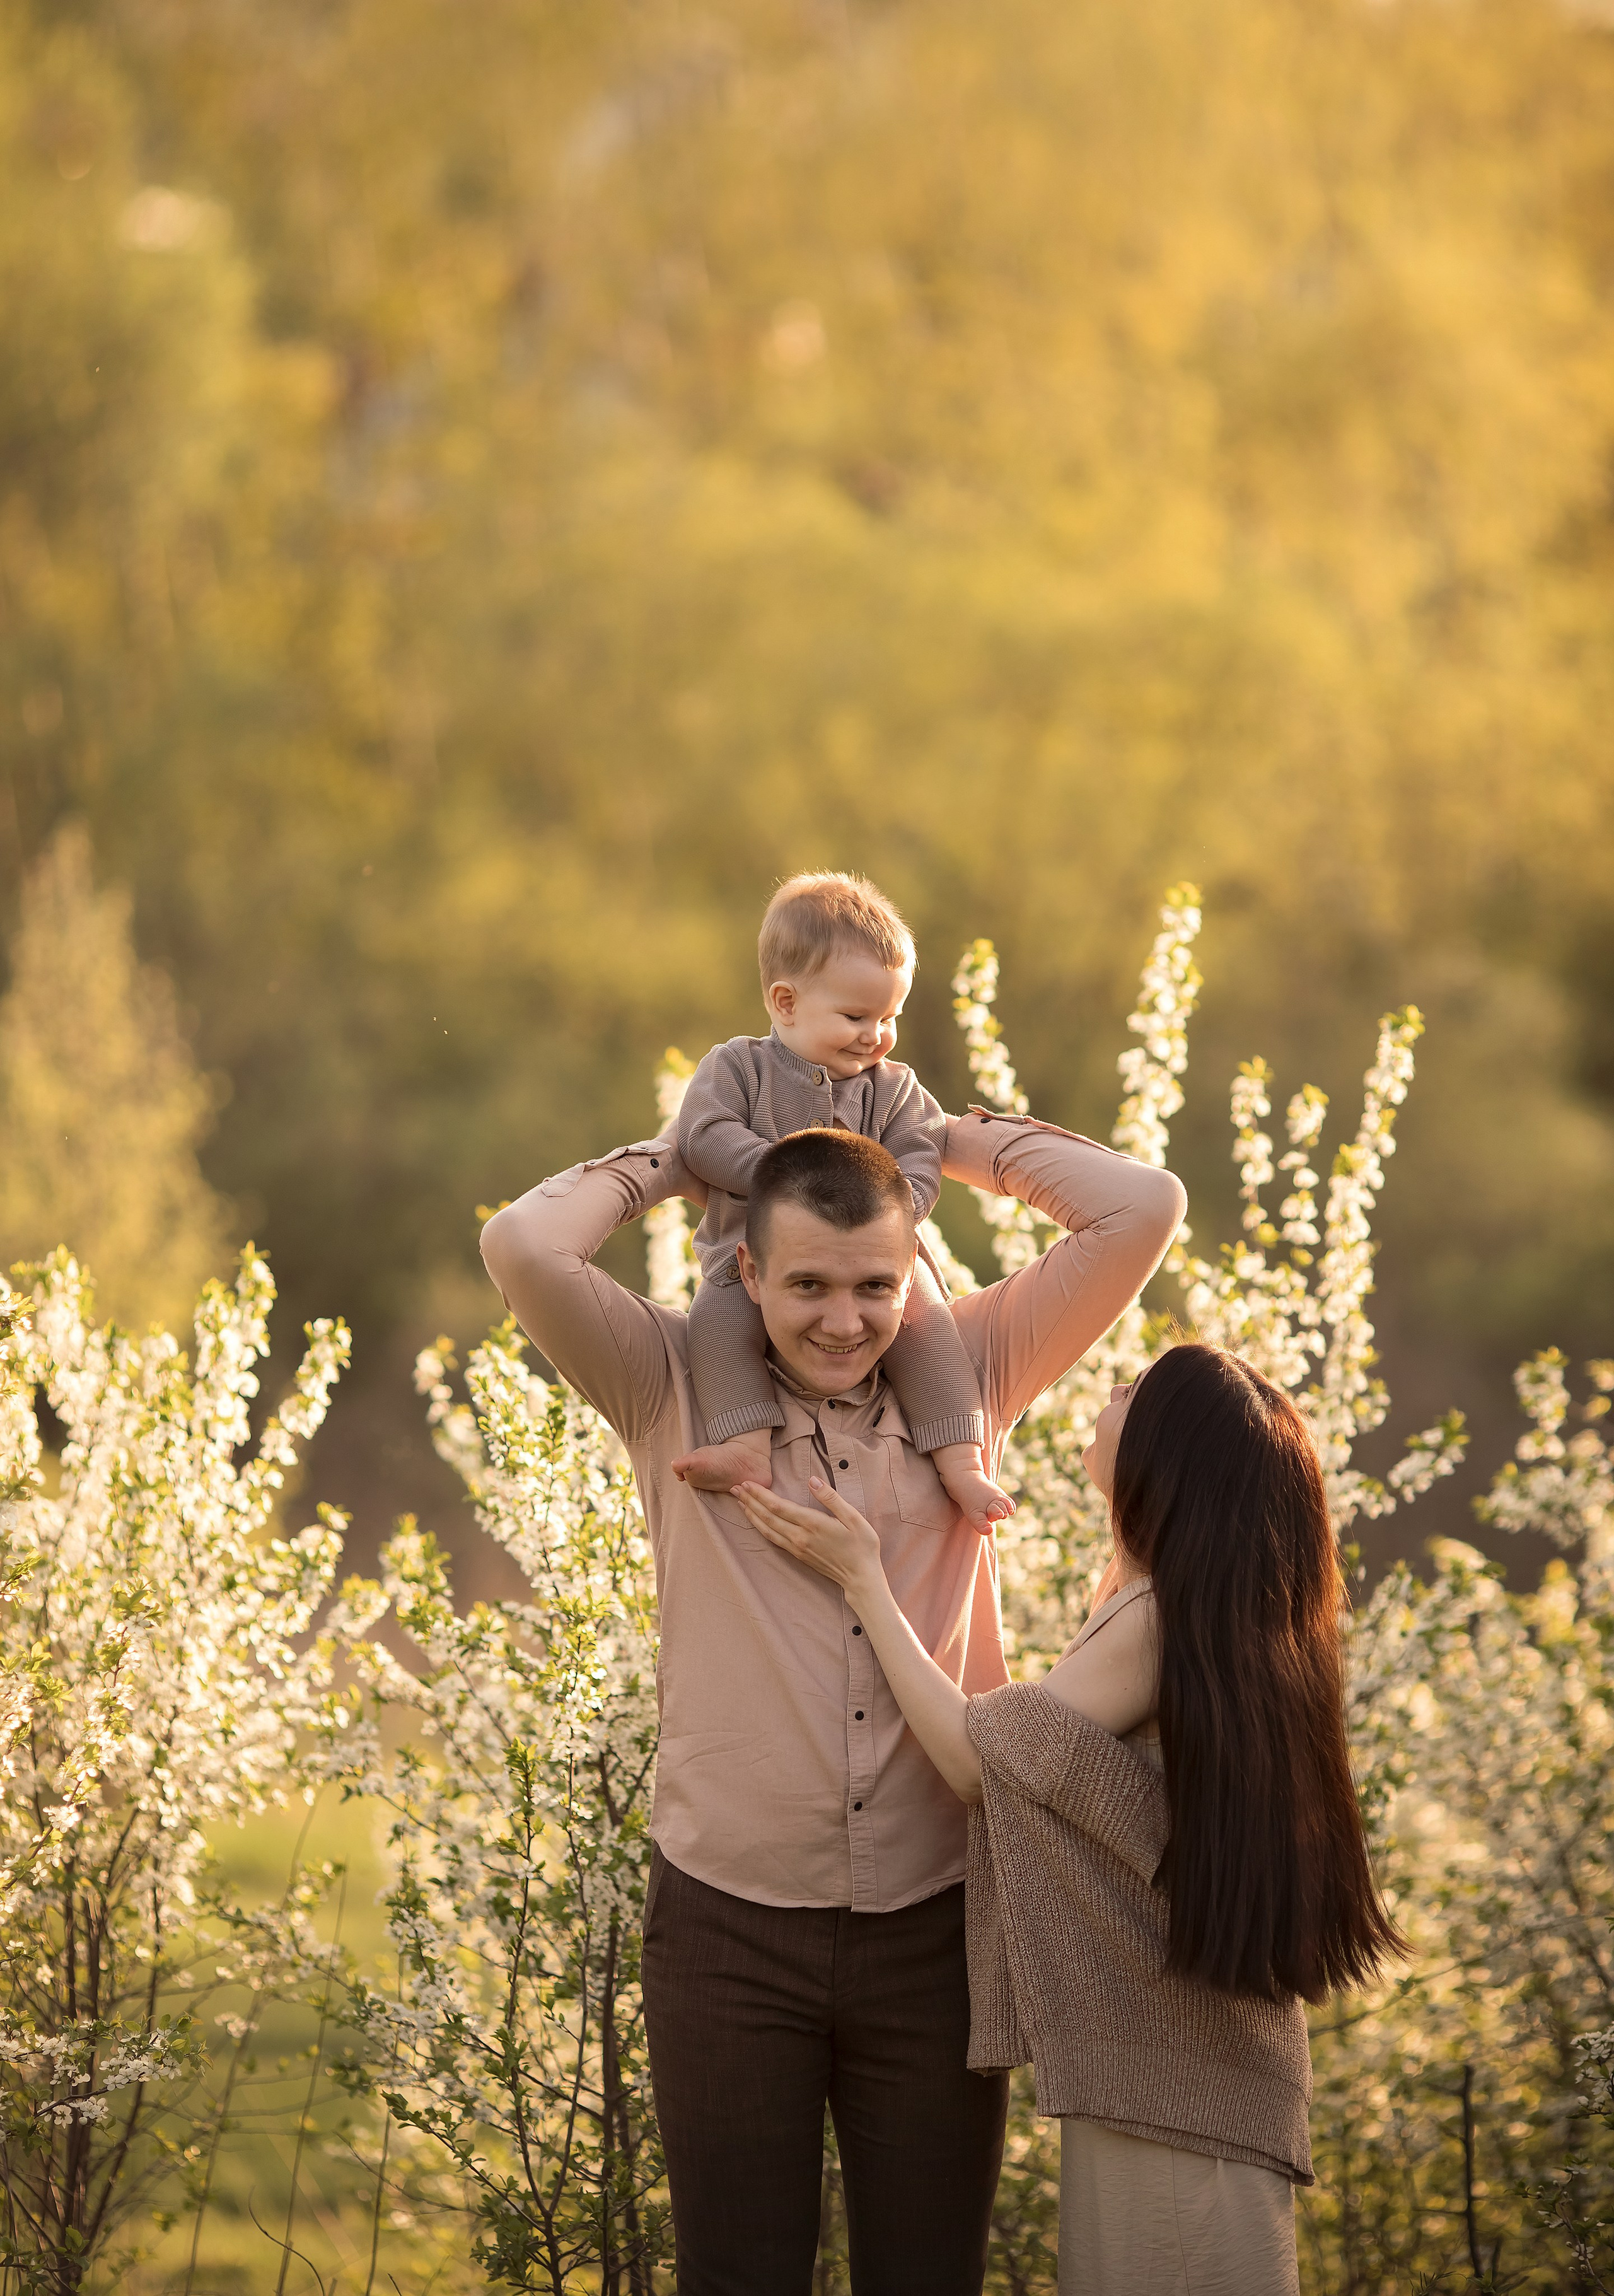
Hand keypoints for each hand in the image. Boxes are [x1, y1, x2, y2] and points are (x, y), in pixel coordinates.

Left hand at [732, 1476, 883, 1597]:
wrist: (860, 1578)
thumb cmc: (862, 1546)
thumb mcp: (853, 1518)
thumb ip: (831, 1498)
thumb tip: (812, 1480)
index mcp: (812, 1525)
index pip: (779, 1507)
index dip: (761, 1494)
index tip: (747, 1482)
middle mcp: (800, 1537)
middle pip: (768, 1517)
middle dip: (750, 1501)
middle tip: (734, 1487)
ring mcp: (797, 1548)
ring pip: (767, 1530)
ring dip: (751, 1514)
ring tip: (739, 1502)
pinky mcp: (798, 1555)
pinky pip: (773, 1539)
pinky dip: (761, 1528)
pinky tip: (756, 1521)